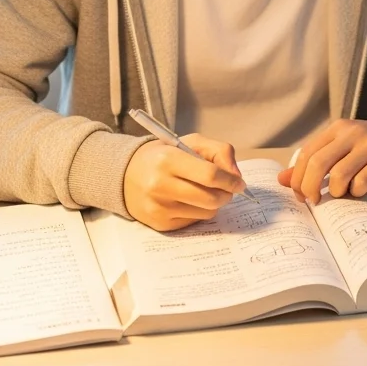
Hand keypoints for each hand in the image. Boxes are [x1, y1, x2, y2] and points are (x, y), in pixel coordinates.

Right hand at [123, 134, 245, 231]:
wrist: (127, 175)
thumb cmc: (165, 156)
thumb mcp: (190, 142)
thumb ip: (219, 151)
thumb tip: (236, 177)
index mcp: (168, 159)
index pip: (211, 175)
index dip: (231, 181)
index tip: (239, 183)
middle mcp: (160, 185)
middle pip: (211, 198)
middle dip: (226, 194)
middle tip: (226, 188)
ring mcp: (159, 207)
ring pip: (206, 213)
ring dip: (213, 203)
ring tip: (204, 191)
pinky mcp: (159, 224)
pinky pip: (194, 221)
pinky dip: (198, 211)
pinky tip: (188, 200)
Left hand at [277, 118, 366, 203]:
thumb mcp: (344, 149)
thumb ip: (314, 162)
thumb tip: (282, 179)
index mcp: (338, 129)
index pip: (307, 153)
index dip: (298, 178)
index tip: (300, 196)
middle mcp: (352, 132)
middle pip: (318, 163)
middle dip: (309, 188)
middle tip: (314, 202)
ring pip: (339, 174)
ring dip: (336, 192)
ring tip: (342, 193)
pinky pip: (363, 180)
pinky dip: (357, 192)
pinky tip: (361, 190)